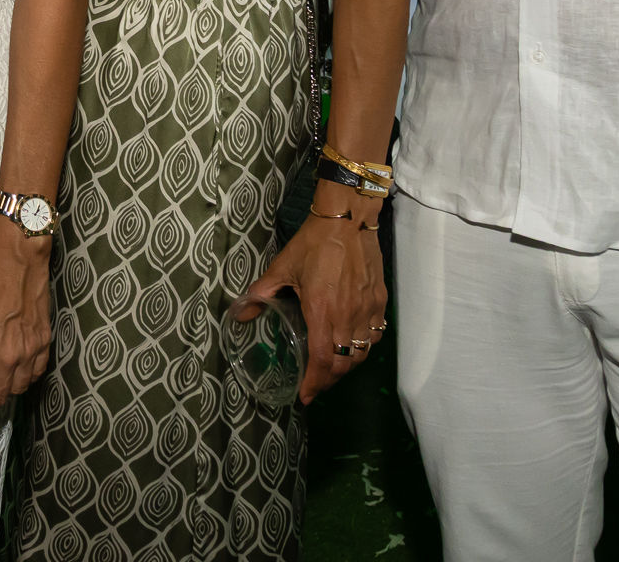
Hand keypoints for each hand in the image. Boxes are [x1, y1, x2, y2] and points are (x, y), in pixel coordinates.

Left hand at [232, 186, 385, 404]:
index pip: (322, 360)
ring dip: (346, 367)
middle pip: (343, 363)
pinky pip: (374, 336)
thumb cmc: (313, 243)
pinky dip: (363, 349)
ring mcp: (367, 310)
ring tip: (331, 369)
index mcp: (322, 310)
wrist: (348, 220)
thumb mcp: (281, 267)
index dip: (314, 383)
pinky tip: (352, 346)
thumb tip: (240, 315)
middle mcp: (348, 316)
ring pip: (361, 353)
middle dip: (328, 381)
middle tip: (314, 384)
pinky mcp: (379, 301)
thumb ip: (261, 294)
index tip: (305, 396)